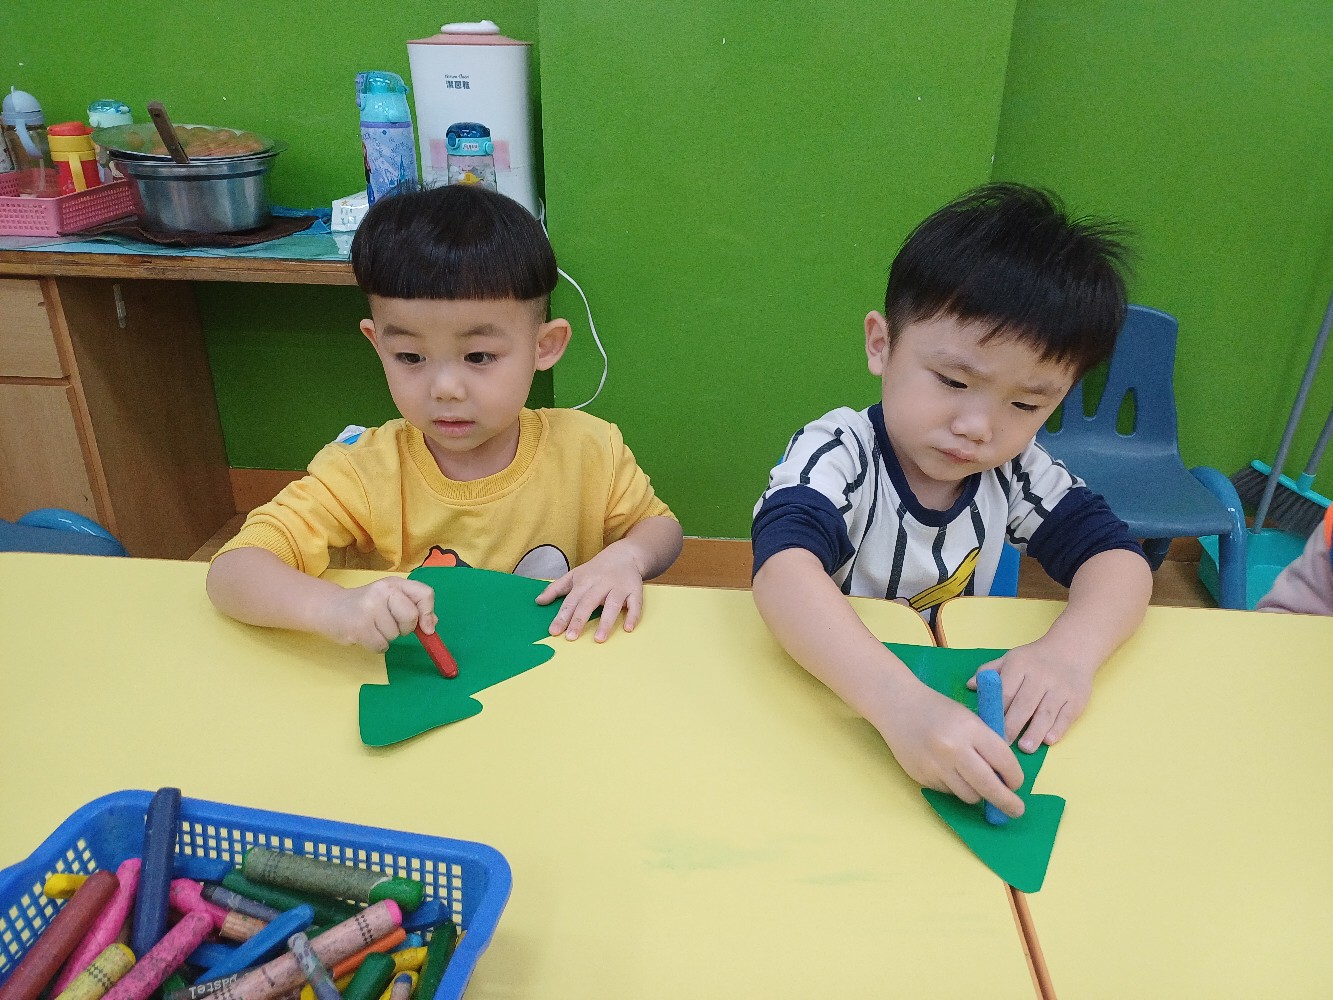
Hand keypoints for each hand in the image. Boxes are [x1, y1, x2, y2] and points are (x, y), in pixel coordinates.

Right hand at [316, 577, 435, 652]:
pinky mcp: (359, 626)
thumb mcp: (390, 599)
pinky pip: (382, 646)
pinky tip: (366, 635)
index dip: (428, 612)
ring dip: (386, 637)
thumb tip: (431, 624)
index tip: (426, 628)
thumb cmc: (366, 606)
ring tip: (372, 627)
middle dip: (405, 628)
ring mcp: (369, 608)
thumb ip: (413, 607)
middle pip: (411, 617)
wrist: (330, 608)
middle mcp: (382, 591)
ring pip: (395, 635)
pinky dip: (376, 646)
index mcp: (394, 583)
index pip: (425, 594)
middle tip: (389, 624)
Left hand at [536, 541, 645, 641]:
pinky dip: (633, 616)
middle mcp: (601, 583)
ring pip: (612, 604)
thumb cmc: (596, 570)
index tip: (554, 631)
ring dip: (606, 622)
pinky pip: (635, 604)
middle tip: (571, 637)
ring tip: (599, 639)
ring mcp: (619, 587)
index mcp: (585, 581)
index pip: (571, 600)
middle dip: (579, 620)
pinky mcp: (635, 590)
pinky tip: (628, 628)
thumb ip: (556, 588)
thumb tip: (538, 601)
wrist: (624, 555)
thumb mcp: (574, 575)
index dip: (562, 616)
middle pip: (589, 602)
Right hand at [880, 683, 1025, 817]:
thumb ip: (988, 746)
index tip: (1017, 784)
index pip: (1004, 763)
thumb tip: (1006, 780)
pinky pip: (948, 792)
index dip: (1016, 778)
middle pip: (989, 787)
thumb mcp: (970, 719)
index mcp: (971, 729)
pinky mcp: (922, 777)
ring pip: (969, 795)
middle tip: (1016, 810)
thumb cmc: (940, 710)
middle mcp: (953, 749)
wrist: (898, 705)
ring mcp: (935, 766)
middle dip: (1007, 802)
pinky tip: (947, 769)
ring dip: (978, 793)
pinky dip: (955, 786)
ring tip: (973, 780)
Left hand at [968, 639, 1095, 752]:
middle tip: (1003, 744)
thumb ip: (990, 672)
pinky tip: (1048, 740)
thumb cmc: (1034, 659)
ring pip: (1046, 713)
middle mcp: (1040, 676)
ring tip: (1025, 748)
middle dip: (1012, 726)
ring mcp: (1060, 688)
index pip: (1005, 691)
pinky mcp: (1076, 698)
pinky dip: (1057, 729)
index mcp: (1020, 666)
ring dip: (1035, 732)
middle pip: (1024, 705)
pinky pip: (1066, 716)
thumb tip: (970, 685)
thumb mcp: (1010, 658)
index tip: (987, 729)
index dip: (996, 712)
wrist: (1071, 648)